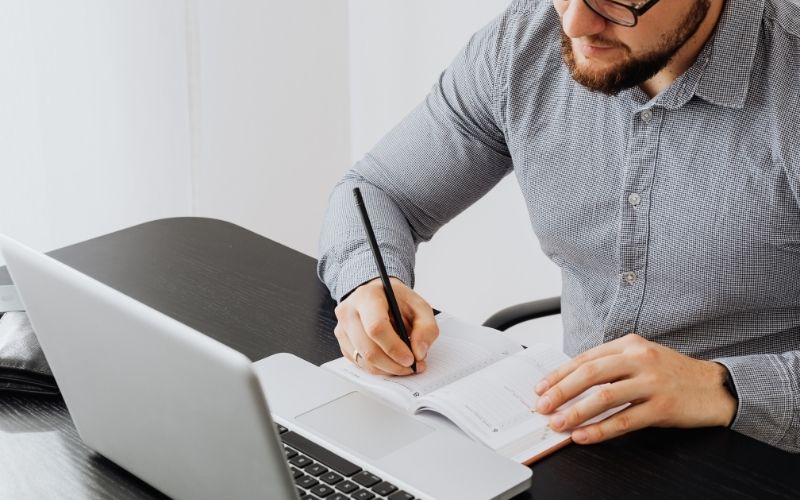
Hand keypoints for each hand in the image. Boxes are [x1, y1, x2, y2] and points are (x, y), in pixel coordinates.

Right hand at [333, 277, 437, 375]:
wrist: (378, 295)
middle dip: (393, 364)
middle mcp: (349, 312)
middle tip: (412, 367)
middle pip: (368, 349)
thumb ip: (426, 328)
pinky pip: (360, 364)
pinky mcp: (342, 342)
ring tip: (404, 365)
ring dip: (387, 369)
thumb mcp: (419, 306)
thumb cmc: (397, 300)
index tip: (410, 359)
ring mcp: (342, 328)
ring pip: (363, 361)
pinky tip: (391, 361)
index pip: (376, 327)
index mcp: (368, 297)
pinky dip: (378, 368)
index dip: (394, 348)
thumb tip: (419, 353)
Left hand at [534, 333, 736, 443]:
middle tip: (542, 406)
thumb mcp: (640, 358)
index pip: (585, 358)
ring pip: (604, 396)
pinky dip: (600, 430)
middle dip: (560, 391)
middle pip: (590, 374)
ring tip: (558, 423)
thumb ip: (610, 366)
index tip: (540, 388)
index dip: (559, 374)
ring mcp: (651, 382)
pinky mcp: (662, 406)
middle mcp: (638, 359)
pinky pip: (624, 420)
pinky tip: (584, 436)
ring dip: (576, 412)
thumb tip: (570, 384)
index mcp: (629, 345)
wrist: (715, 387)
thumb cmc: (671, 374)